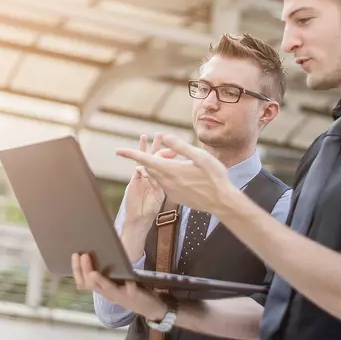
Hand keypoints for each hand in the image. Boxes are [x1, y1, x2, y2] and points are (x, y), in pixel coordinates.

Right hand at [71, 252, 166, 320]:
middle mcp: (108, 293)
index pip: (83, 282)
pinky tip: (130, 279)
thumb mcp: (115, 284)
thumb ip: (107, 273)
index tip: (75, 255)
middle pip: (91, 284)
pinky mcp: (134, 295)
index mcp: (102, 289)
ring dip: (100, 280)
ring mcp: (121, 295)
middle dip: (85, 270)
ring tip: (94, 273)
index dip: (77, 270)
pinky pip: (131, 290)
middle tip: (83, 255)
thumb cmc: (130, 291)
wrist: (150, 308)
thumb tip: (100, 252)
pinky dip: (129, 285)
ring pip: (107, 288)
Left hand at [116, 134, 233, 215]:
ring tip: (178, 161)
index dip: (131, 154)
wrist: (222, 202)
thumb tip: (165, 136)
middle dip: (156, 156)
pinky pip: (165, 184)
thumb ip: (180, 146)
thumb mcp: (200, 157)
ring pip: (158, 175)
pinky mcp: (175, 197)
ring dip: (162, 166)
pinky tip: (184, 175)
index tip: (118, 150)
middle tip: (172, 151)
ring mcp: (170, 192)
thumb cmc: (214, 178)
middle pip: (151, 166)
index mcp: (170, 170)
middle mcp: (167, 182)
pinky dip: (168, 176)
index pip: (145, 160)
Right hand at [124, 133, 176, 224]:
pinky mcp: (133, 180)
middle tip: (159, 134)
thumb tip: (163, 174)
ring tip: (144, 137)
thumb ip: (161, 185)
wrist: (138, 219)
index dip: (167, 154)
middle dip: (156, 146)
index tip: (173, 149)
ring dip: (144, 148)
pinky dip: (138, 162)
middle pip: (154, 157)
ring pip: (143, 159)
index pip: (164, 162)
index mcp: (160, 178)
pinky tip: (140, 158)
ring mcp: (141, 177)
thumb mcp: (159, 196)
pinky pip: (136, 168)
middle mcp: (150, 175)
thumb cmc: (150, 210)